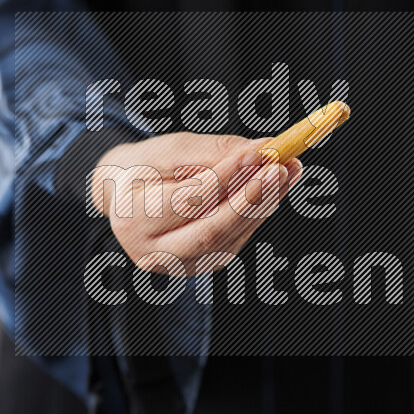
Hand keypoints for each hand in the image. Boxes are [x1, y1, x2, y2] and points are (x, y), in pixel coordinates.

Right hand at [92, 132, 302, 275]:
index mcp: (131, 220)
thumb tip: (262, 149)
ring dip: (263, 204)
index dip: (225, 179)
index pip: (186, 202)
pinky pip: (235, 240)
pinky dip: (258, 213)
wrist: (127, 194)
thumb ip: (213, 151)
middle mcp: (152, 252)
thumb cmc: (145, 166)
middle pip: (210, 232)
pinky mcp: (201, 264)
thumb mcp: (169, 149)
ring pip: (229, 238)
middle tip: (280, 168)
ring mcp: (178, 264)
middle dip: (251, 199)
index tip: (256, 154)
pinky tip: (274, 188)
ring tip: (286, 171)